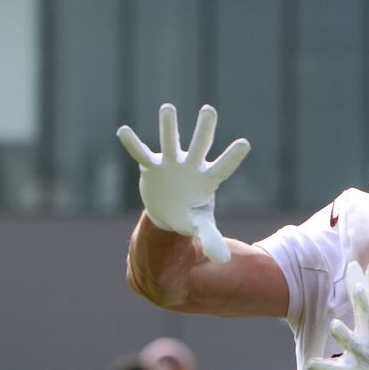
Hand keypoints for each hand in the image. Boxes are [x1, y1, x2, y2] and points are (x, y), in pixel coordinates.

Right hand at [116, 104, 249, 263]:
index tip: (245, 144)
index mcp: (208, 179)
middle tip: (209, 110)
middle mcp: (191, 166)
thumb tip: (224, 261)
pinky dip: (132, 144)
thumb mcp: (201, 227)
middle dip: (204, 129)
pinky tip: (123, 131)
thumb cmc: (191, 215)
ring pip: (170, 141)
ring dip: (168, 126)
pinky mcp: (152, 167)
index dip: (233, 157)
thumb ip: (211, 239)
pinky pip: (141, 153)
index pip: (223, 167)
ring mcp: (171, 164)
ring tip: (167, 108)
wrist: (169, 213)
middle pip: (199, 146)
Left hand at [308, 262, 368, 369]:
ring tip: (334, 324)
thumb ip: (367, 299)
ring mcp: (363, 356)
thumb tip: (360, 272)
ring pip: (354, 344)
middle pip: (368, 318)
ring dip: (345, 335)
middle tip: (359, 288)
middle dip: (364, 303)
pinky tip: (311, 363)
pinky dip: (324, 367)